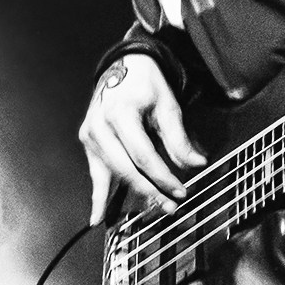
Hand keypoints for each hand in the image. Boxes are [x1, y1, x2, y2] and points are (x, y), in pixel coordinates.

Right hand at [78, 53, 205, 220]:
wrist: (123, 67)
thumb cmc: (145, 85)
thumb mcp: (167, 105)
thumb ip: (179, 137)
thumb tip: (196, 163)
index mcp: (120, 113)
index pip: (144, 155)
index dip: (163, 176)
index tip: (182, 189)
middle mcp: (100, 125)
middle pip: (126, 168)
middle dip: (151, 189)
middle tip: (172, 205)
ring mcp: (91, 134)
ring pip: (113, 173)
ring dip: (134, 193)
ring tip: (156, 207)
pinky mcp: (88, 142)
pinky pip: (95, 173)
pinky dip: (97, 196)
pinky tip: (98, 218)